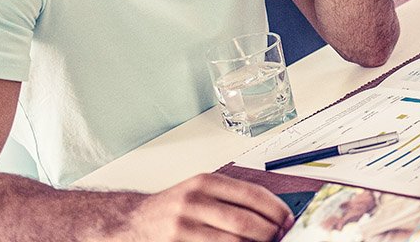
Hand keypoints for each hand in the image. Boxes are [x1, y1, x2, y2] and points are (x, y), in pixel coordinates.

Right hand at [118, 173, 292, 240]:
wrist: (130, 222)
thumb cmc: (172, 207)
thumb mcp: (201, 192)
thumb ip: (232, 199)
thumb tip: (273, 213)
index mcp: (206, 183)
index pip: (253, 195)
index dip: (276, 210)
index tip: (289, 220)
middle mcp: (194, 201)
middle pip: (246, 222)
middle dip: (270, 233)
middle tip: (280, 238)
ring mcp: (183, 226)